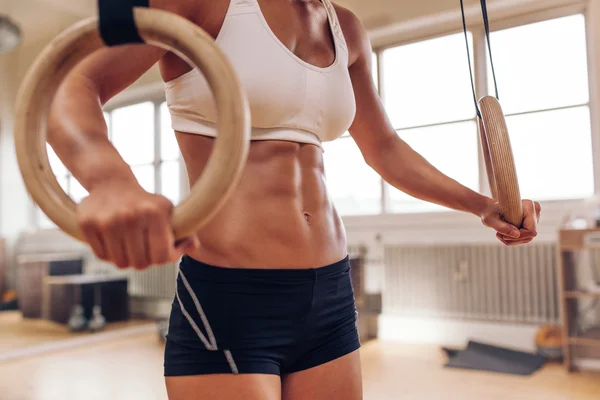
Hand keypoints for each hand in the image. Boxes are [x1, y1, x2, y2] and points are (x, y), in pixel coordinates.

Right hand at [77, 180, 199, 269]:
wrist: (111, 183)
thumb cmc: (144, 203)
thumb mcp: (167, 211)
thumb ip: (182, 231)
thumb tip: (194, 245)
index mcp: (155, 212)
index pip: (161, 257)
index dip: (163, 259)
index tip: (161, 252)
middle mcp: (131, 216)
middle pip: (141, 264)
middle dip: (145, 260)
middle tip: (144, 249)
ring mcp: (108, 221)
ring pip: (120, 262)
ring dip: (126, 258)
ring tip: (129, 244)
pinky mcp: (87, 224)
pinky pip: (102, 256)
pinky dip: (109, 253)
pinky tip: (114, 240)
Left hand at [480, 199, 540, 245]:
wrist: (490, 209)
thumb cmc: (489, 212)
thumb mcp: (491, 220)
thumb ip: (502, 227)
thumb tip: (517, 235)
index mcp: (529, 206)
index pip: (530, 231)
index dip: (518, 237)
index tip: (503, 235)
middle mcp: (535, 211)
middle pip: (529, 236)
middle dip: (513, 239)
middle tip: (499, 234)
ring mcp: (535, 218)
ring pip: (527, 238)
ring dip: (512, 240)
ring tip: (499, 234)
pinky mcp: (531, 224)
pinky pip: (524, 237)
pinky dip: (513, 239)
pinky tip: (503, 234)